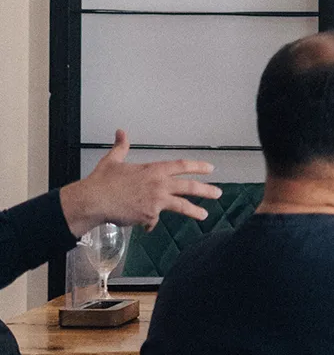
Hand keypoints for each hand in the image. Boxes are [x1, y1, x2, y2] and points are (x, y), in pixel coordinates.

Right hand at [59, 131, 221, 234]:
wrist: (93, 201)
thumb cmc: (101, 181)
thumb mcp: (113, 160)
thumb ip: (121, 146)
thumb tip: (121, 131)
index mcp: (153, 170)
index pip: (181, 165)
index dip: (197, 166)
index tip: (210, 168)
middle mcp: (159, 185)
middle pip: (189, 187)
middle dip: (206, 190)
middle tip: (218, 193)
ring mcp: (156, 201)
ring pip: (181, 206)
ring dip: (195, 211)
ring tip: (204, 215)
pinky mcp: (150, 216)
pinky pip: (153, 220)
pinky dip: (148, 222)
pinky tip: (141, 222)